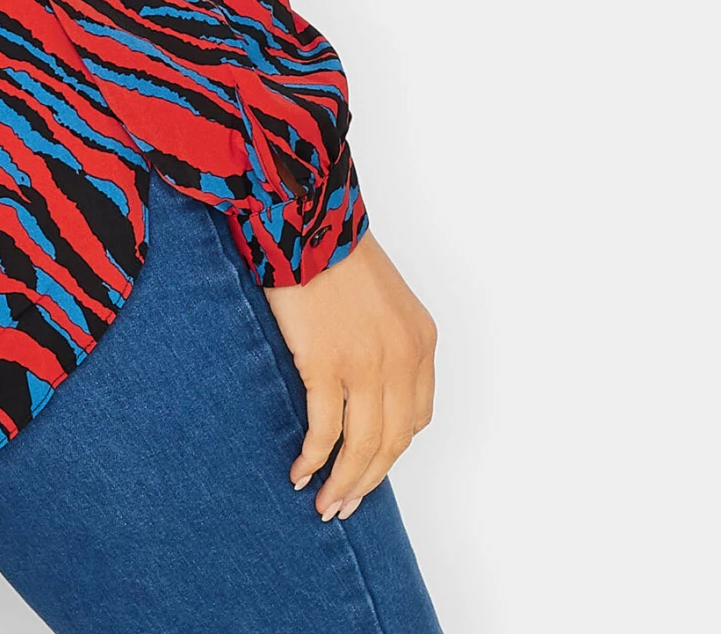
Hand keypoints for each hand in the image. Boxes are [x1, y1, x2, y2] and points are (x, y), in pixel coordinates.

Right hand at [262, 231, 436, 520]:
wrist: (306, 217)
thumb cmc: (333, 249)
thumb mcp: (382, 299)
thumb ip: (384, 342)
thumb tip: (363, 389)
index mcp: (420, 342)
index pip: (417, 417)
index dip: (392, 449)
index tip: (370, 464)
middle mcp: (402, 358)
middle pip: (393, 441)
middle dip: (369, 480)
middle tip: (345, 504)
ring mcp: (366, 364)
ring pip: (363, 446)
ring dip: (344, 483)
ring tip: (325, 503)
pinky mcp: (326, 364)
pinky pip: (325, 430)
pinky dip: (315, 459)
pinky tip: (301, 473)